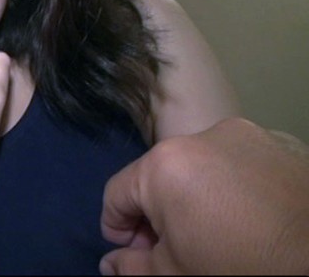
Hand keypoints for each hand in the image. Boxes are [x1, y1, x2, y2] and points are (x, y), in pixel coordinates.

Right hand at [100, 117, 308, 274]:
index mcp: (165, 165)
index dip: (117, 228)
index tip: (134, 253)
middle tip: (176, 249)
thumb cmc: (240, 269)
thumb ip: (132, 267)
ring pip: (204, 165)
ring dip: (200, 195)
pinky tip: (254, 217)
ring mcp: (250, 135)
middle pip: (161, 176)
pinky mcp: (286, 144)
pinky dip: (240, 185)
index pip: (117, 193)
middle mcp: (203, 136)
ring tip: (221, 232)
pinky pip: (245, 162)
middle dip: (160, 213)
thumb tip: (112, 262)